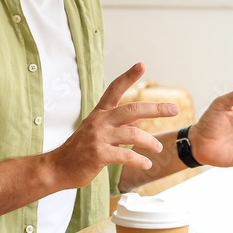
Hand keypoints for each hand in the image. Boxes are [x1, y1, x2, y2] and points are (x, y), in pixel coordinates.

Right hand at [46, 63, 178, 188]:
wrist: (58, 167)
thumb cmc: (81, 149)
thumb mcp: (99, 132)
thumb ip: (121, 124)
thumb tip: (142, 117)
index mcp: (100, 113)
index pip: (115, 89)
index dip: (128, 76)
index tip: (142, 64)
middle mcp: (100, 121)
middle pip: (131, 109)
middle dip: (155, 108)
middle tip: (174, 109)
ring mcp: (98, 137)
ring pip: (132, 133)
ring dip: (149, 141)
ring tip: (158, 148)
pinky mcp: (99, 154)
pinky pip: (125, 154)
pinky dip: (139, 159)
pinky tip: (147, 164)